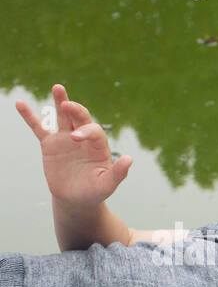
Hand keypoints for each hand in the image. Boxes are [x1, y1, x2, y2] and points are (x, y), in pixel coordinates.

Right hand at [15, 84, 131, 208]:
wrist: (76, 199)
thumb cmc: (94, 192)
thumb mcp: (107, 185)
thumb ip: (118, 173)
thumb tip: (129, 159)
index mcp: (98, 146)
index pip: (93, 131)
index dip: (85, 131)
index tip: (75, 138)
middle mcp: (83, 138)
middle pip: (80, 118)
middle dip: (75, 110)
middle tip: (67, 105)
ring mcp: (65, 139)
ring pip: (63, 116)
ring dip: (61, 101)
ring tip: (58, 87)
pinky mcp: (50, 144)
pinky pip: (38, 127)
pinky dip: (29, 116)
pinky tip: (20, 104)